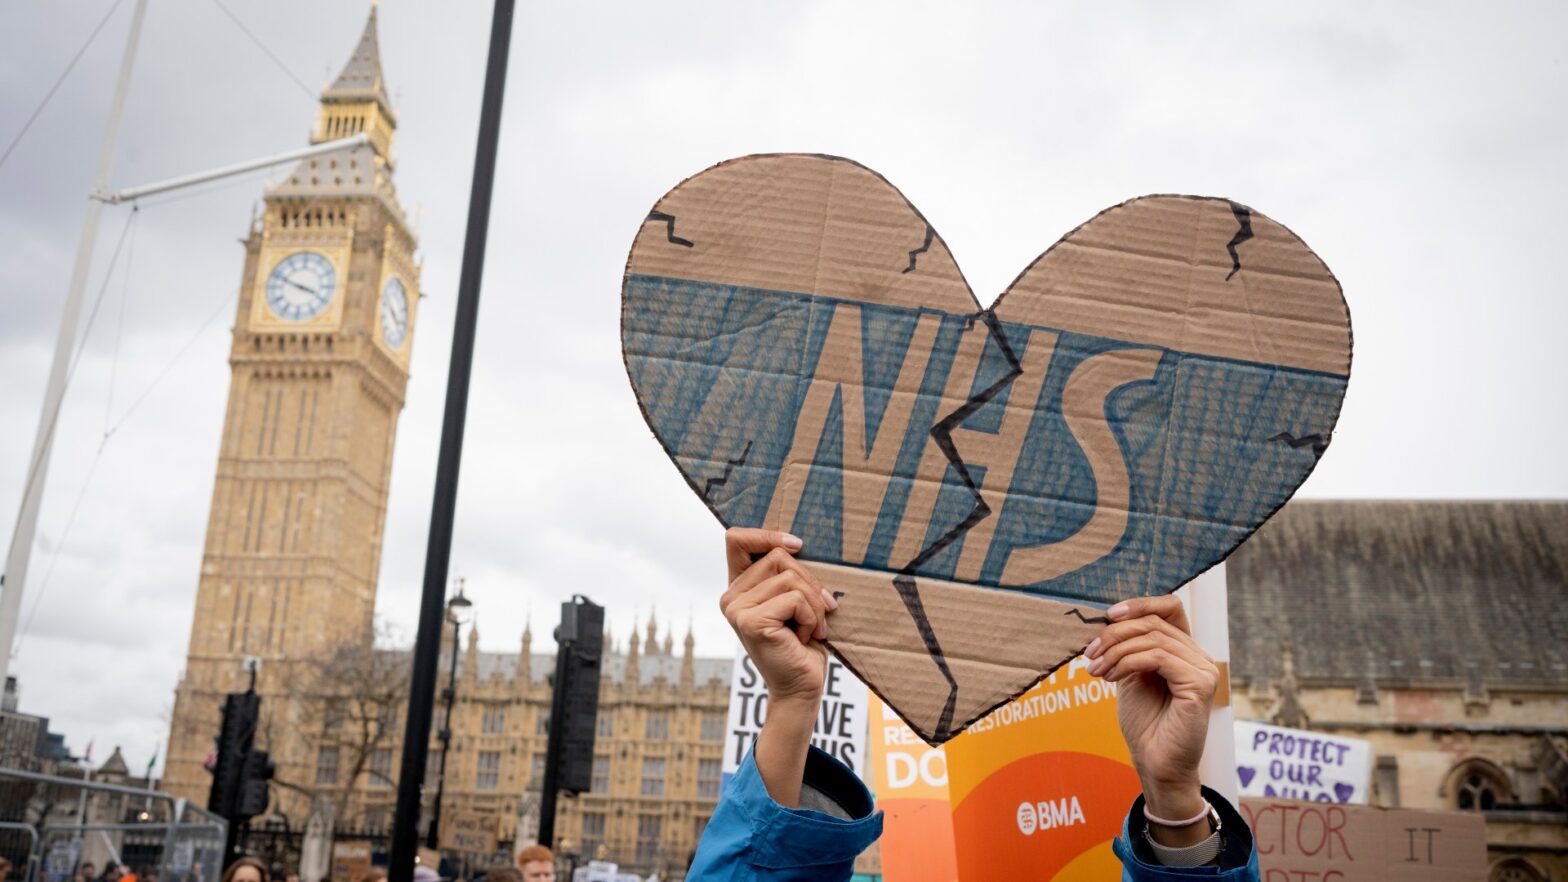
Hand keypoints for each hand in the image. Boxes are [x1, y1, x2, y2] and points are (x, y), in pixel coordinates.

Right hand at [720, 527, 835, 703]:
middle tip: (820, 610)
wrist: (802, 688)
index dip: (767, 534)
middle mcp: (731, 597)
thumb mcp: (795, 600)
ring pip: (790, 577)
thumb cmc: (803, 643)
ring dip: (814, 604)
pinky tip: (805, 638)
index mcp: (738, 588)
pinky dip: (812, 617)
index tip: (798, 545)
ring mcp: (737, 610)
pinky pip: (795, 598)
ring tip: (813, 628)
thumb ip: (787, 573)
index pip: (736, 540)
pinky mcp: (752, 622)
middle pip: (777, 556)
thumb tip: (795, 542)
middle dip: (809, 581)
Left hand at [1084, 594, 1220, 845]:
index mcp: (1184, 651)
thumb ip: (1130, 648)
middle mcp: (1198, 656)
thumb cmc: (1145, 724)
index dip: (1141, 604)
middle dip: (1114, 635)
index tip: (1108, 615)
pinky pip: (1158, 657)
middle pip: (1153, 623)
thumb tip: (1110, 619)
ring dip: (1116, 651)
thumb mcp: (1131, 675)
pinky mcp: (1200, 684)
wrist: (1154, 763)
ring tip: (1096, 670)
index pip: (1171, 607)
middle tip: (1090, 654)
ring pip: (1153, 639)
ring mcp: (1203, 669)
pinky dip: (1128, 662)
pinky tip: (1112, 677)